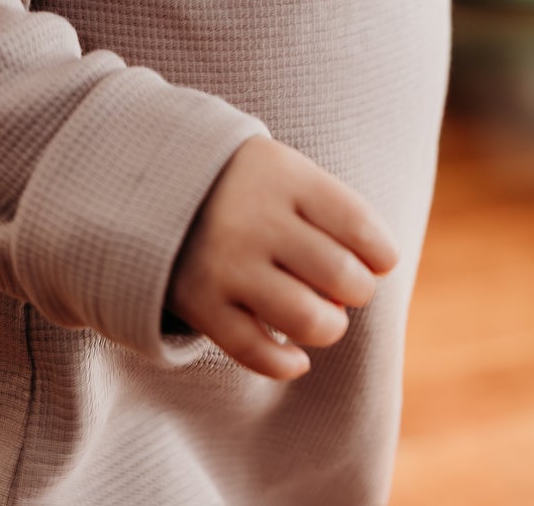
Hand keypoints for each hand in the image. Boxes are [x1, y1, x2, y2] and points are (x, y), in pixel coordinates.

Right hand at [164, 135, 399, 381]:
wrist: (151, 181)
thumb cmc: (244, 184)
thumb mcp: (285, 171)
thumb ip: (329, 215)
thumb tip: (365, 282)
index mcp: (284, 176)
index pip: (359, 225)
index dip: (382, 253)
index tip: (378, 259)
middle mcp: (256, 219)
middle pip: (342, 275)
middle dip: (357, 290)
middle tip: (343, 286)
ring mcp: (226, 263)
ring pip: (308, 320)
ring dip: (328, 326)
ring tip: (320, 315)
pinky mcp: (200, 303)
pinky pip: (256, 352)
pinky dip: (286, 363)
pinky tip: (295, 356)